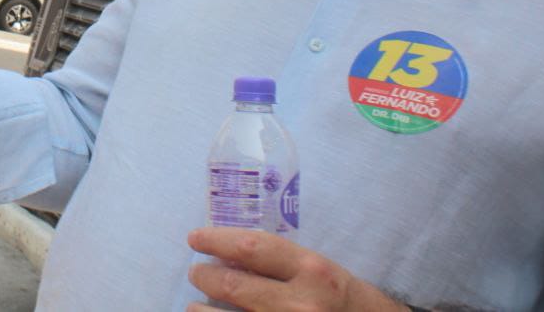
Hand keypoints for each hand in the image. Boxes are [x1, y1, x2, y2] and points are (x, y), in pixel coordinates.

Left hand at [187, 228, 405, 311]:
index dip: (216, 240)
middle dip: (205, 277)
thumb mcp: (322, 273)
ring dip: (202, 311)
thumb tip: (229, 255)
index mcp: (312, 271)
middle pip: (233, 285)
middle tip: (196, 274)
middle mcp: (301, 303)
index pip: (251, 247)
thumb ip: (282, 264)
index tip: (195, 238)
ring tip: (195, 307)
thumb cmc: (348, 302)